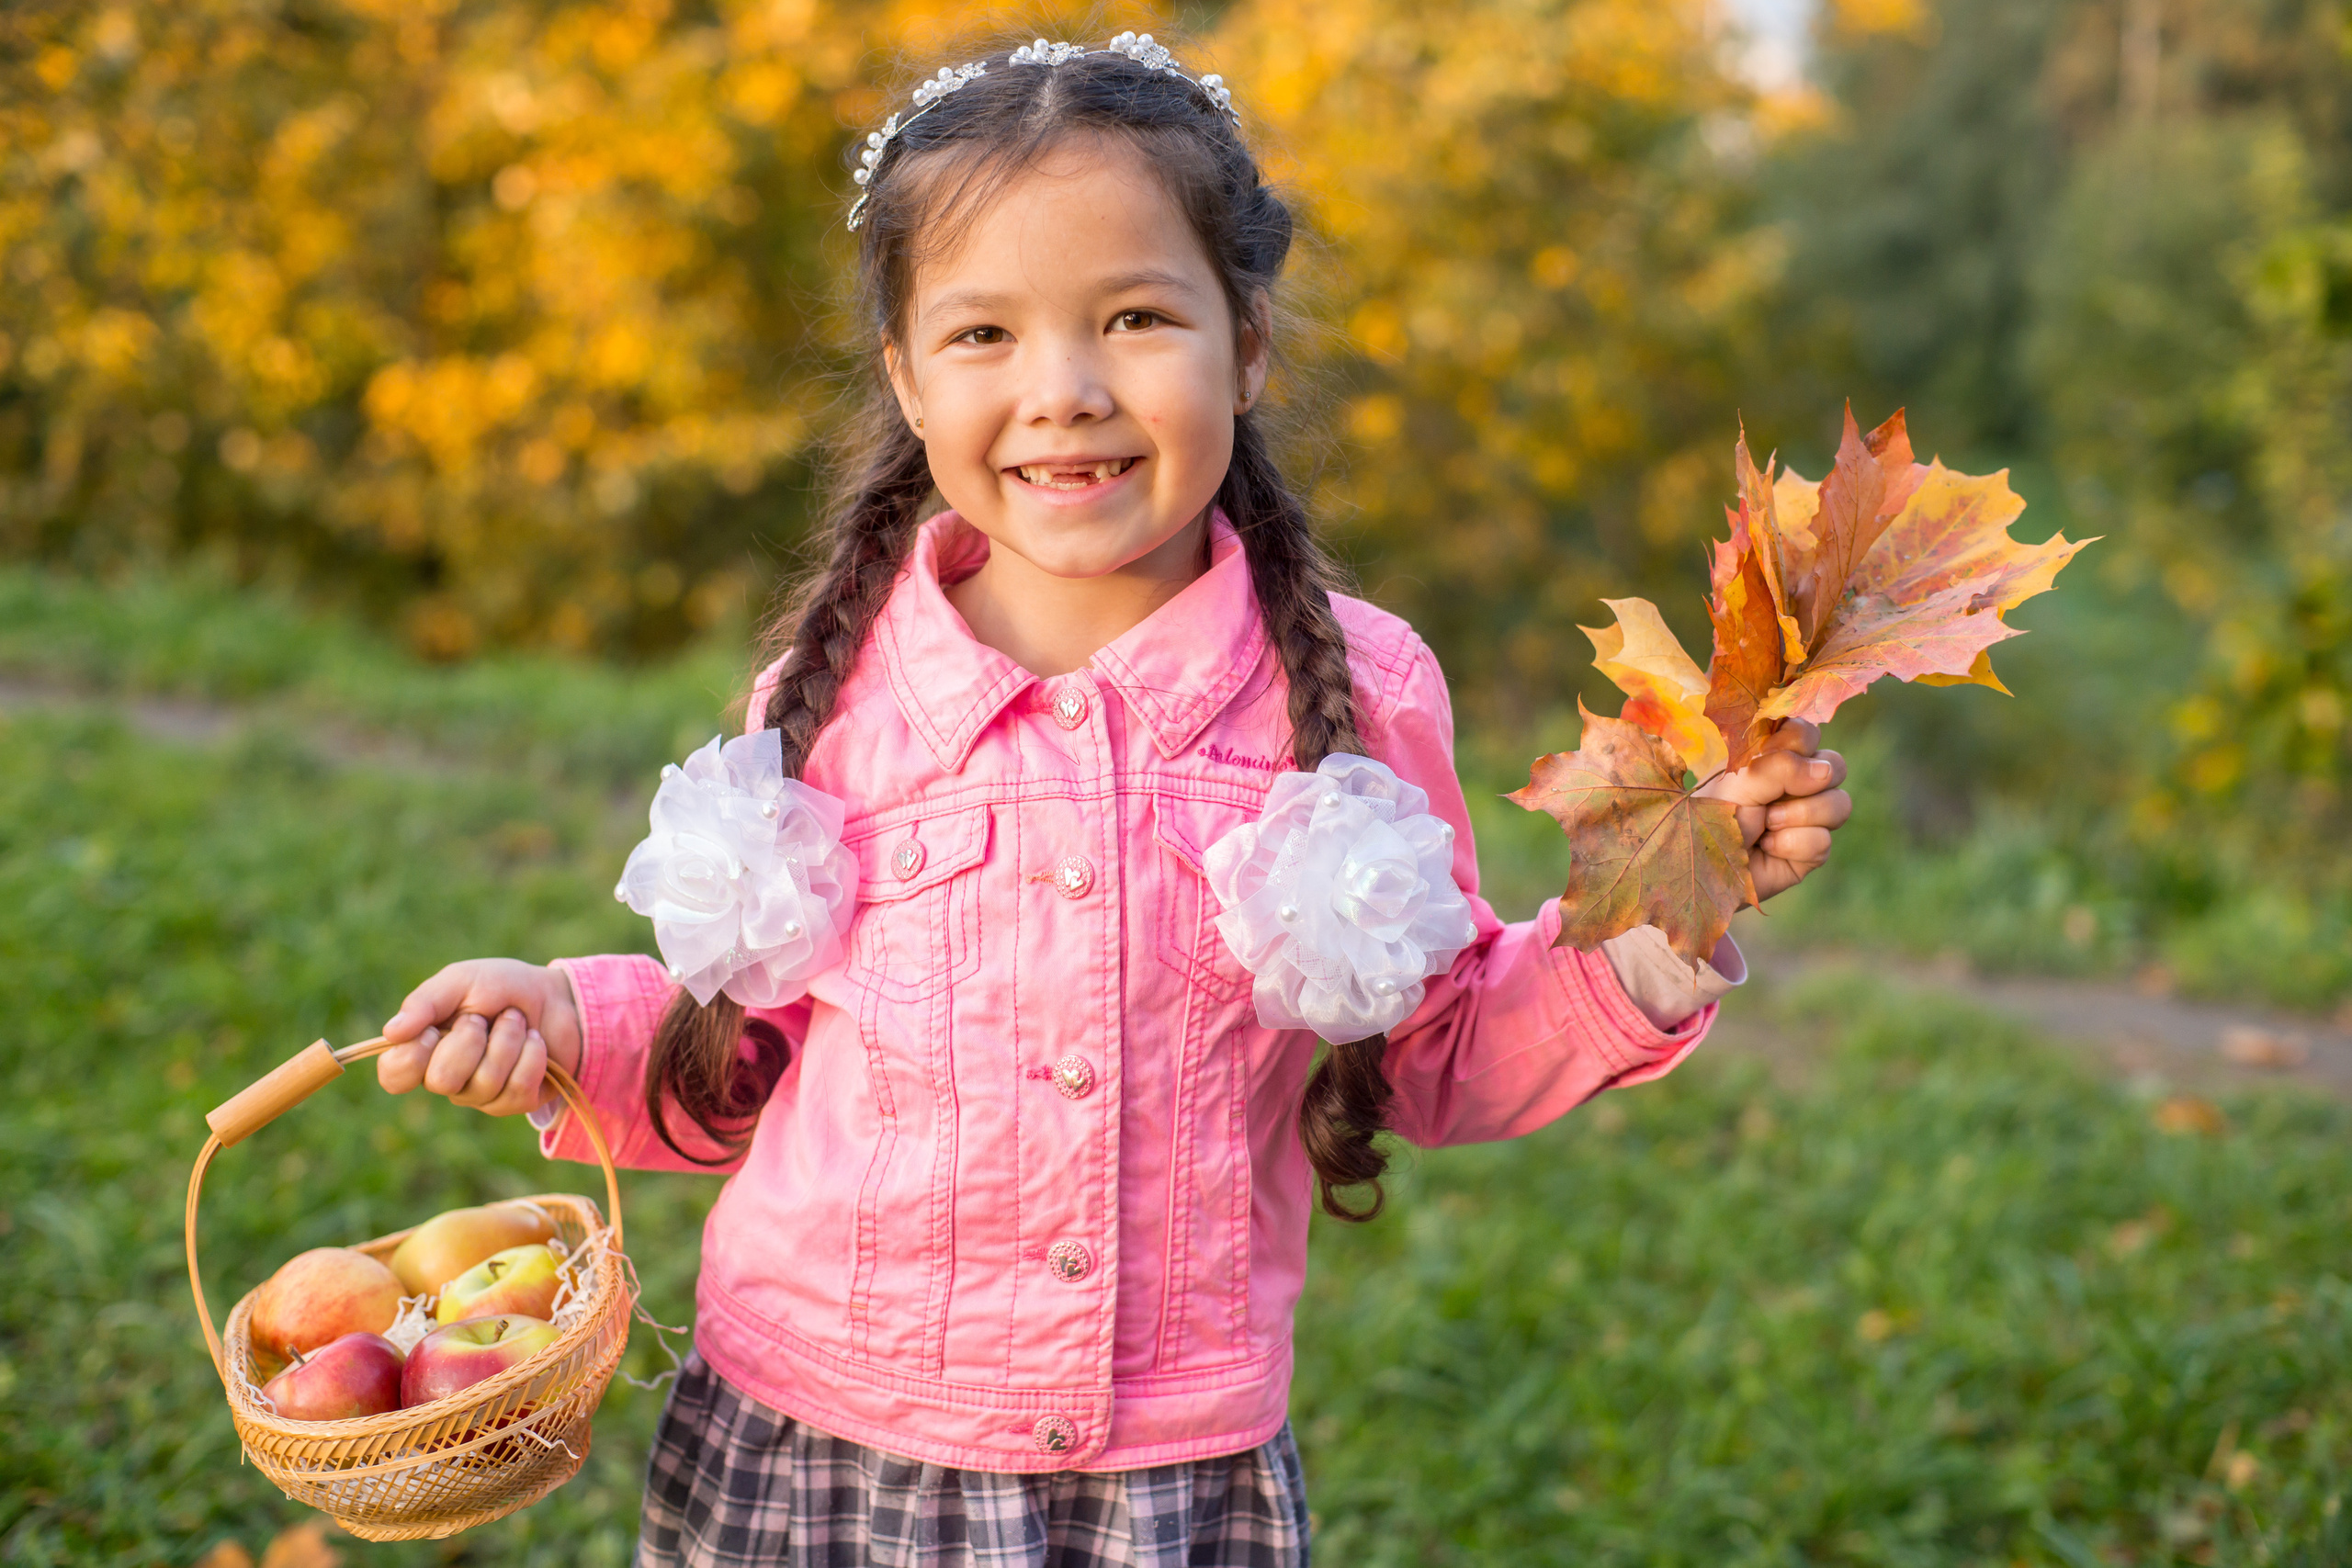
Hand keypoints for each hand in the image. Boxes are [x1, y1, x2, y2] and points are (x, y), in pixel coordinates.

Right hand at [375, 959, 583, 1116]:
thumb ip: (426, 1002)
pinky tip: (534, 1040)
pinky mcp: (516, 1102)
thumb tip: (391, 1033)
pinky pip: (518, 1088)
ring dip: (506, 1039)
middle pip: (442, 1081)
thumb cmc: (502, 987)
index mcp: (424, 1049)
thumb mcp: (462, 980)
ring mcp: (482, 1095)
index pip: (394, 1076)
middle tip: (484, 1017)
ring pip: (484, 1083)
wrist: (557, 996)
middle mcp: (448, 1078)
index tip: (432, 1030)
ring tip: (515, 1021)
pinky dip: (531, 1054)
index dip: (411, 1057)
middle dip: (470, 1039)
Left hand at [1696, 718, 1850, 903]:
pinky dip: (1791, 845)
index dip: (1798, 742)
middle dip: (1807, 783)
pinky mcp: (1812, 849)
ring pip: (1840, 804)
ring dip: (1799, 815)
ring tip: (1766, 825)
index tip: (1769, 757)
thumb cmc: (1710, 817)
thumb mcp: (1739, 782)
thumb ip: (1780, 766)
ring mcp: (1808, 815)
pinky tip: (1768, 849)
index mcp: (1774, 756)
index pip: (1808, 732)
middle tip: (1770, 797)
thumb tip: (1824, 773)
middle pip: (1835, 766)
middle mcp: (1796, 782)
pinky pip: (1824, 841)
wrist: (1702, 868)